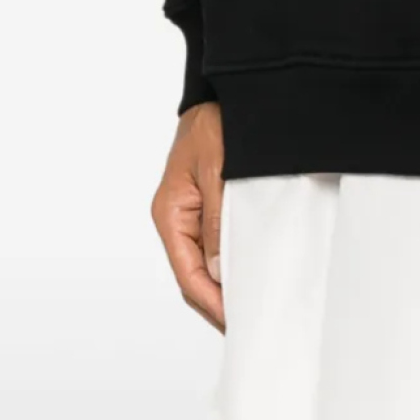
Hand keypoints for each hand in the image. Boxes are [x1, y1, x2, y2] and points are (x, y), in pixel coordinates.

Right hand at [151, 101, 225, 330]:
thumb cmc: (215, 124)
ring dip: (223, 287)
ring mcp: (190, 215)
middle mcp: (176, 219)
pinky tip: (246, 277)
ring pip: (204, 264)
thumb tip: (220, 269)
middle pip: (193, 276)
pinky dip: (228, 265)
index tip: (234, 322)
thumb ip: (217, 218)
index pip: (187, 272)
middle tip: (246, 326)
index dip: (210, 301)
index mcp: (170, 213)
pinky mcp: (206, 208)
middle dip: (216, 304)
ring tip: (249, 309)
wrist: (220, 94)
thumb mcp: (218, 169)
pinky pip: (214, 246)